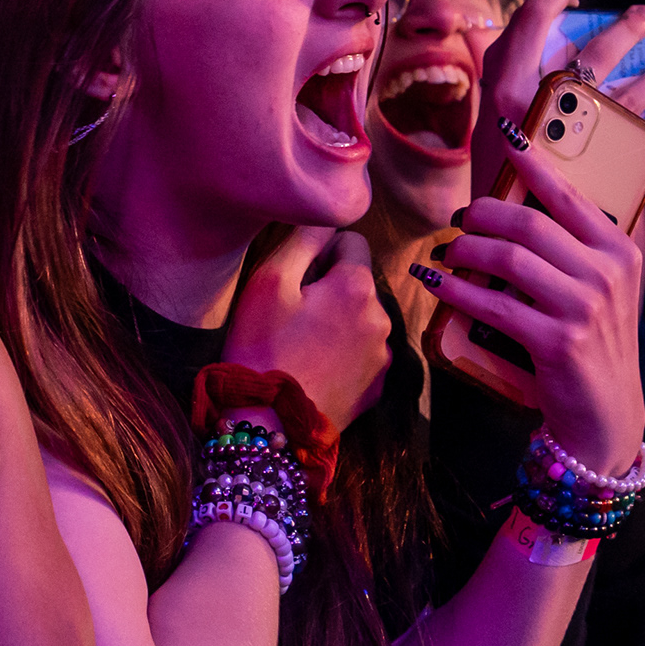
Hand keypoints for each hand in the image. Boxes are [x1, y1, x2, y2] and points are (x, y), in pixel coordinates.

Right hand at [225, 227, 391, 432]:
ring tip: (299, 344)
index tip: (293, 277)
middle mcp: (382, 318)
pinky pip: (362, 352)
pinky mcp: (376, 388)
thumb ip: (302, 238)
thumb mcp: (269, 280)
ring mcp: (382, 356)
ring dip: (337, 320)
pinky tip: (312, 368)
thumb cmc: (262, 349)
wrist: (268, 428)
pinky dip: (342, 353)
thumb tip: (325, 217)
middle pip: (356, 281)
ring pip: (360, 317)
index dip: (319, 251)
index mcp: (357, 287)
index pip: (351, 240)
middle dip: (329, 287)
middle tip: (290, 313)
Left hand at [421, 140, 644, 474]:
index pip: (569, 194)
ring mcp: (584, 309)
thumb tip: (517, 203)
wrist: (606, 419)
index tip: (507, 134)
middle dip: (483, 213)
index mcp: (620, 252)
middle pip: (528, 222)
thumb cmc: (592, 344)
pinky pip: (492, 303)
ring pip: (507, 257)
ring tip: (446, 251)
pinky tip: (435, 282)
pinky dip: (455, 289)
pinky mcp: (557, 342)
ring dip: (465, 249)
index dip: (534, 161)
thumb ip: (572, 249)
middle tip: (460, 218)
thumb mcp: (598, 290)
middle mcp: (608, 274)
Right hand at [470, 0, 644, 197]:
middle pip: (593, 49)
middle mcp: (542, 101)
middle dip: (624, 28)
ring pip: (629, 87)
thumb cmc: (497, 180)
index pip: (529, 19)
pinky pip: (641, 128)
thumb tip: (552, 64)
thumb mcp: (491, 128)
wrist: (503, 240)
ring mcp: (579, 130)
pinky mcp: (606, 160)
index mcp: (504, 85)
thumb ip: (515, 92)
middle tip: (644, 17)